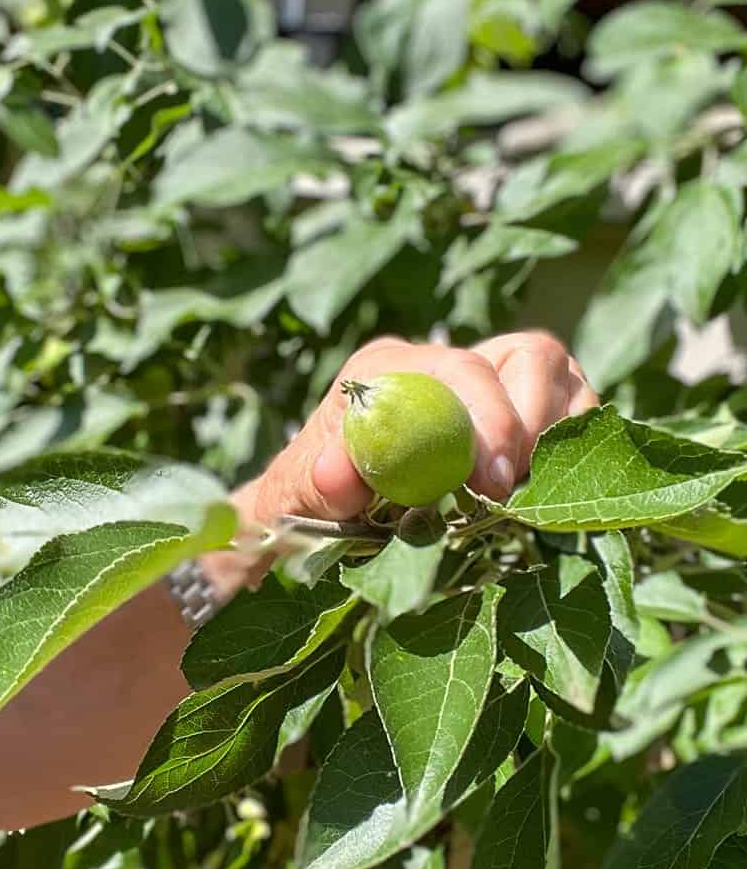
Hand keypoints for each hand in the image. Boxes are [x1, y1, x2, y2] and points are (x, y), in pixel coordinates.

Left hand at [207, 332, 598, 595]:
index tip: (492, 480)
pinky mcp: (517, 411)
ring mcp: (486, 382)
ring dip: (554, 434)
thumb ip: (318, 482)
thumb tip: (336, 473)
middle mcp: (442, 363)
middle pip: (529, 355)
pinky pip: (572, 408)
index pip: (463, 368)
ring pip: (558, 375)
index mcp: (388, 367)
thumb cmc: (302, 498)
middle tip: (510, 492)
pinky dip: (567, 446)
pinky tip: (539, 489)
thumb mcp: (296, 495)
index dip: (491, 418)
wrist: (307, 513)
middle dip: (532, 424)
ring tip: (522, 494)